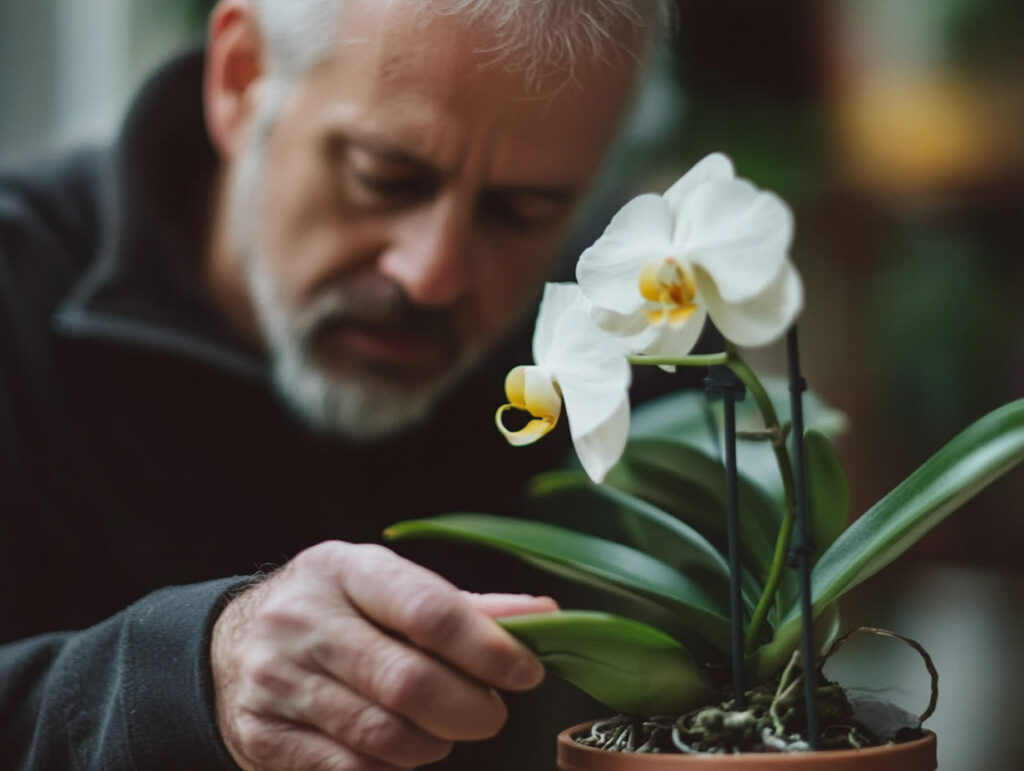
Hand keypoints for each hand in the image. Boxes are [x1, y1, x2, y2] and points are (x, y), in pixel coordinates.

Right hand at [211, 541, 556, 769]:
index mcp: (343, 570)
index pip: (427, 610)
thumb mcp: (383, 587)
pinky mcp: (262, 737)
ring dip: (433, 743)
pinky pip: (350, 770)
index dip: (487, 647)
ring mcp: (276, 681)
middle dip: (469, 708)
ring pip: (382, 734)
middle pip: (408, 681)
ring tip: (442, 729)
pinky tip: (400, 751)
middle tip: (491, 714)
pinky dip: (392, 769)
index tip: (525, 671)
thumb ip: (463, 605)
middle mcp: (303, 621)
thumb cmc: (333, 610)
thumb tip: (544, 616)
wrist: (228, 645)